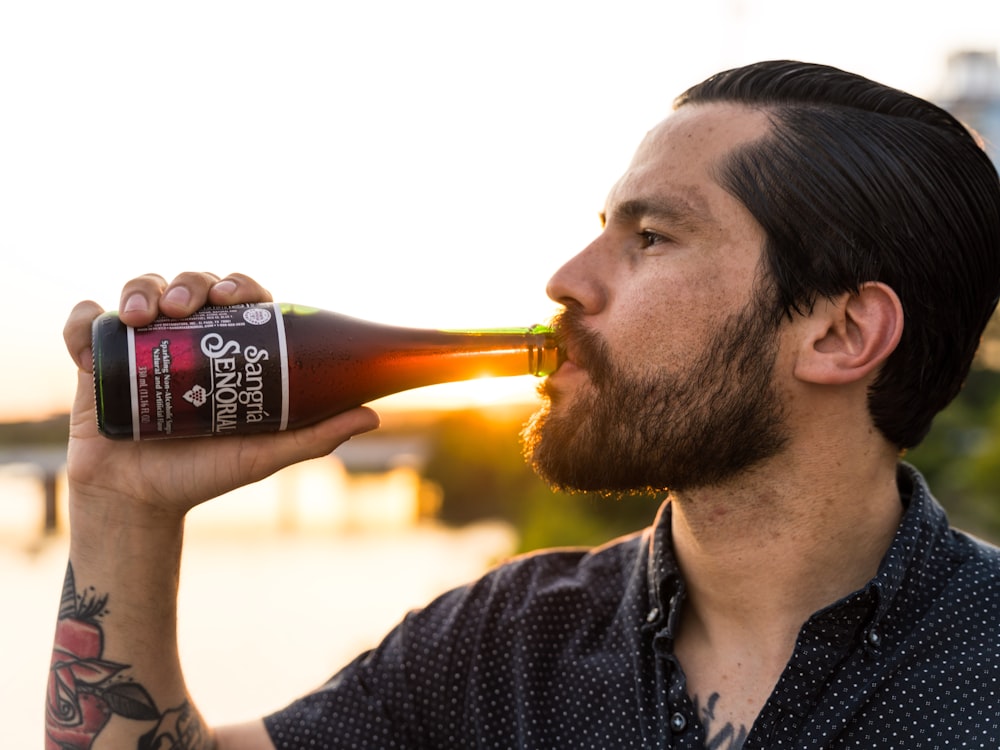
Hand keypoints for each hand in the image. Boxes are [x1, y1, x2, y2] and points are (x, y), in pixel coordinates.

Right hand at [63, 272, 379, 520]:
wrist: (142, 501)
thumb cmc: (206, 474)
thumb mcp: (265, 453)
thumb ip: (316, 436)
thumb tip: (374, 415)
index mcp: (224, 350)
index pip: (236, 299)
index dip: (239, 286)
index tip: (238, 297)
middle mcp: (184, 339)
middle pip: (190, 286)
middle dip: (191, 282)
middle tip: (190, 305)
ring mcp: (139, 345)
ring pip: (141, 291)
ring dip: (142, 289)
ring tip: (142, 315)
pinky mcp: (94, 361)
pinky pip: (84, 323)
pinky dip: (83, 318)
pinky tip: (95, 330)